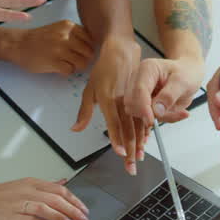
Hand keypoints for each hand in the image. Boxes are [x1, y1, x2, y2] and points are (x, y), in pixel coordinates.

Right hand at [0, 178, 89, 219]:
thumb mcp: (21, 186)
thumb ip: (43, 186)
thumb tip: (62, 182)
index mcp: (30, 182)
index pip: (59, 189)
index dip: (74, 200)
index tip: (84, 209)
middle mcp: (26, 190)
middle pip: (56, 198)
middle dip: (74, 210)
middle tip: (84, 219)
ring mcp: (18, 203)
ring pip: (46, 207)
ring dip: (62, 217)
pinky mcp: (10, 216)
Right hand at [7, 20, 94, 74]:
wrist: (18, 44)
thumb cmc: (38, 38)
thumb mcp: (58, 28)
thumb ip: (74, 34)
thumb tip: (92, 47)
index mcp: (68, 26)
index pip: (91, 39)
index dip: (89, 47)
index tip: (82, 51)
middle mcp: (66, 36)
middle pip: (89, 52)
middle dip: (85, 58)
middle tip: (76, 60)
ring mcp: (60, 49)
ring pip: (82, 62)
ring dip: (77, 66)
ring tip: (68, 64)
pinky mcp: (54, 62)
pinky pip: (71, 70)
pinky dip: (67, 71)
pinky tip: (60, 67)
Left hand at [73, 37, 141, 172]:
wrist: (122, 52)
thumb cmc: (104, 70)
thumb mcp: (89, 90)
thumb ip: (84, 112)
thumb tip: (75, 129)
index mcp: (108, 98)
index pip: (114, 122)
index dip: (117, 138)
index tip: (119, 152)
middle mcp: (123, 101)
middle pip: (128, 129)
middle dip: (129, 150)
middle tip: (130, 166)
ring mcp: (133, 100)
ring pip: (138, 126)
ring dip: (138, 144)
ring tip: (137, 159)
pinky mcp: (141, 99)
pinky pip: (144, 119)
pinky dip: (145, 133)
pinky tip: (144, 144)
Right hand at [127, 57, 201, 124]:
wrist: (188, 73)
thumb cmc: (186, 73)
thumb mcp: (183, 82)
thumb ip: (169, 96)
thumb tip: (156, 111)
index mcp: (147, 69)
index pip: (139, 91)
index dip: (143, 108)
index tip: (151, 121)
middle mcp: (138, 78)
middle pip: (133, 103)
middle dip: (151, 114)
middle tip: (173, 114)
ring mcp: (137, 90)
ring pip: (137, 113)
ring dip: (156, 117)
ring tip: (175, 111)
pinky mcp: (140, 101)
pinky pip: (145, 117)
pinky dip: (159, 118)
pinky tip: (172, 112)